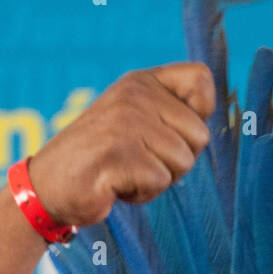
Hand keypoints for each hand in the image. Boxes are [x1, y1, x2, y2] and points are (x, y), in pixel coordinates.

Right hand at [26, 62, 213, 227]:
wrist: (47, 188)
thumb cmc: (102, 160)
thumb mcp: (137, 122)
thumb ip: (173, 113)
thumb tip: (225, 117)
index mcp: (141, 82)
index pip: (202, 80)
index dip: (199, 113)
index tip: (168, 131)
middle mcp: (134, 95)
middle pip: (199, 137)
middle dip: (176, 161)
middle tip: (138, 161)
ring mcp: (124, 123)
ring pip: (182, 163)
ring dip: (157, 180)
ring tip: (124, 172)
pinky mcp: (116, 154)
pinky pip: (159, 182)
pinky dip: (141, 193)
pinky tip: (114, 185)